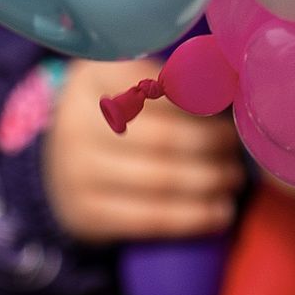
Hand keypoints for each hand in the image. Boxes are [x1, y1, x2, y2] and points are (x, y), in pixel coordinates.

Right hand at [44, 55, 244, 241]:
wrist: (57, 168)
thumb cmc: (109, 116)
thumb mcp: (121, 82)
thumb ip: (166, 76)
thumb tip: (230, 78)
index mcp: (92, 75)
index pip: (155, 83)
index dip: (199, 93)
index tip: (232, 100)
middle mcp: (78, 121)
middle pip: (163, 136)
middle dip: (211, 144)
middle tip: (237, 147)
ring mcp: (78, 172)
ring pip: (161, 180)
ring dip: (209, 181)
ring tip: (234, 179)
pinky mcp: (87, 215)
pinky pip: (150, 219)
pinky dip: (192, 217)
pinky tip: (220, 213)